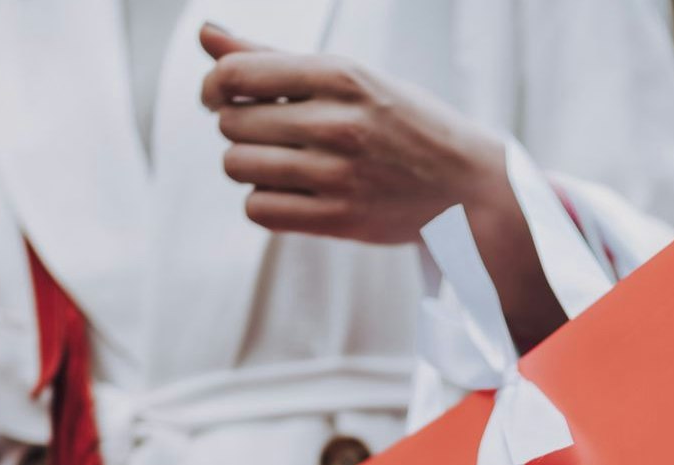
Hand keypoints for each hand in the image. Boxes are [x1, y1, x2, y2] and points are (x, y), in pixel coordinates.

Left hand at [200, 24, 503, 243]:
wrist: (468, 186)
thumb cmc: (403, 123)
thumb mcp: (349, 76)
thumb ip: (272, 57)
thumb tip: (205, 35)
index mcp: (343, 75)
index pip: (236, 74)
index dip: (214, 86)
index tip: (219, 96)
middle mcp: (339, 122)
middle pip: (232, 123)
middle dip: (239, 126)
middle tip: (271, 131)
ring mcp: (339, 175)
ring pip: (238, 166)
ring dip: (248, 164)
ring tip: (281, 162)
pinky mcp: (339, 220)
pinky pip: (258, 209)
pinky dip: (264, 201)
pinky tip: (290, 192)